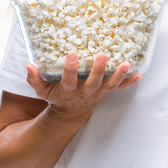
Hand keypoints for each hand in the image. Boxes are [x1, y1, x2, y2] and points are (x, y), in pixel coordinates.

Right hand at [24, 53, 141, 121]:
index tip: (71, 55)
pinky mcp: (106, 92)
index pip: (69, 80)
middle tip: (102, 56)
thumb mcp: (42, 91)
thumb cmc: (56, 96)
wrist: (70, 113)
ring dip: (119, 75)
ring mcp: (98, 93)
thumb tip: (28, 65)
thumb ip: (34, 79)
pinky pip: (119, 88)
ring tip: (126, 64)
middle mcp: (85, 92)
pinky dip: (129, 82)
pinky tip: (140, 75)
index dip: (70, 69)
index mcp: (69, 90)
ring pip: (110, 85)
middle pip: (93, 82)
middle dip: (98, 70)